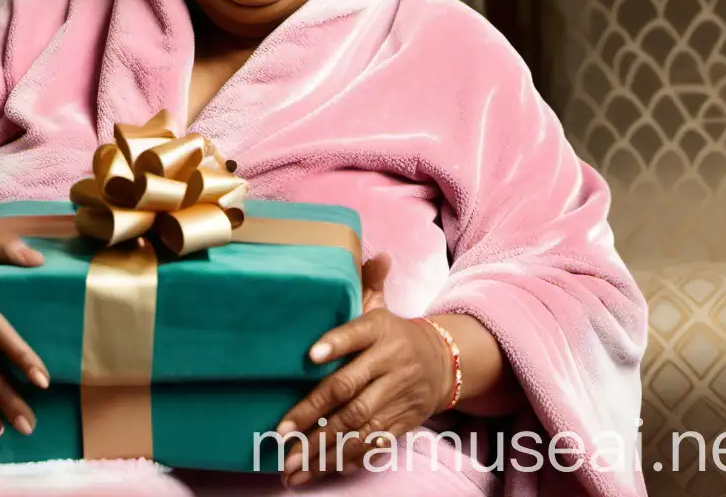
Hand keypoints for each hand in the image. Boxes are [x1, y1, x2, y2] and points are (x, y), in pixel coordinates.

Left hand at [273, 254, 453, 487]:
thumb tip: (376, 255)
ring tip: (291, 464)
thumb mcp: (382, 306)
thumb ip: (370, 282)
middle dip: (313, 413)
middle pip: (349, 390)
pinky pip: (372, 444)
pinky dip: (345, 459)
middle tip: (280, 432)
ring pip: (357, 425)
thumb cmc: (394, 333)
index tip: (309, 356)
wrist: (444, 362)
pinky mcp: (401, 421)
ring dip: (322, 448)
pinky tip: (318, 470)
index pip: (356, 334)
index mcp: (381, 331)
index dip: (334, 344)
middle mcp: (390, 364)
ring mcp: (396, 396)